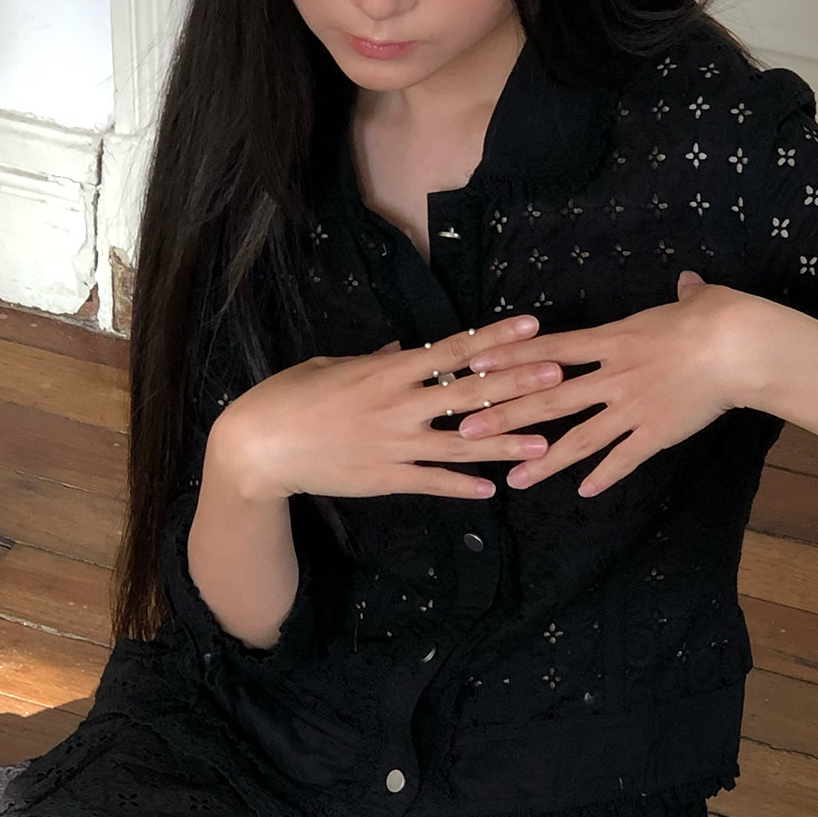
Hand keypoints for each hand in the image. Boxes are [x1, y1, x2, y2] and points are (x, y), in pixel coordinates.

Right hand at [208, 313, 565, 501]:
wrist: (258, 448)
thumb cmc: (289, 397)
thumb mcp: (332, 365)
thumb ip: (376, 358)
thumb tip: (405, 346)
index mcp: (387, 371)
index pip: (453, 350)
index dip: (496, 339)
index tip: (532, 327)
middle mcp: (398, 407)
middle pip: (470, 394)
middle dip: (517, 385)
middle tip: (559, 376)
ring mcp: (394, 446)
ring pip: (461, 444)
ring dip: (505, 443)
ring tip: (545, 442)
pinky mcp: (385, 479)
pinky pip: (432, 482)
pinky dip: (463, 486)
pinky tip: (494, 489)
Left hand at [456, 271, 762, 497]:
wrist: (740, 347)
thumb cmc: (719, 316)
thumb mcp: (696, 299)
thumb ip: (685, 295)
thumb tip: (689, 284)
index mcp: (613, 339)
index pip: (549, 350)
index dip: (510, 358)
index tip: (476, 367)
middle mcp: (613, 376)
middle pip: (548, 398)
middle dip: (505, 415)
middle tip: (468, 430)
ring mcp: (632, 407)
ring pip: (578, 437)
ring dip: (544, 460)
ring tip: (514, 479)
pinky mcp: (656, 433)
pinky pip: (623, 458)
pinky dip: (603, 475)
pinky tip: (583, 492)